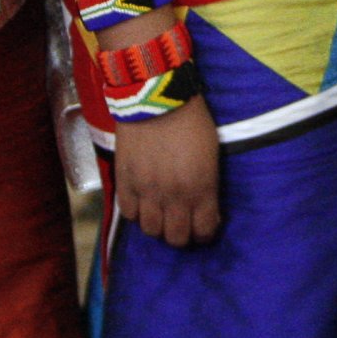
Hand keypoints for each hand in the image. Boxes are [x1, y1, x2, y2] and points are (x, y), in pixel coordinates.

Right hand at [112, 96, 221, 246]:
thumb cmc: (192, 121)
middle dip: (183, 235)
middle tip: (183, 223)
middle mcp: (173, 197)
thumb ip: (207, 184)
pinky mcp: (125, 183)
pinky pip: (129, 214)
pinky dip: (137, 213)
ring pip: (151, 231)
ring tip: (161, 214)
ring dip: (158, 226)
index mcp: (201, 188)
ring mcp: (146, 192)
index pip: (204, 230)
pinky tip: (143, 202)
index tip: (205, 225)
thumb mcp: (211, 155)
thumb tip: (206, 206)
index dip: (205, 233)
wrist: (157, 98)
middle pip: (176, 238)